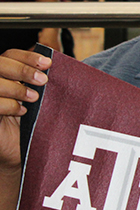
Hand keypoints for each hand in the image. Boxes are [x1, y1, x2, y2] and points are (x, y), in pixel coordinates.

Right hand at [0, 50, 49, 173]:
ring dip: (16, 87)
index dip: (27, 56)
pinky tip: (22, 112)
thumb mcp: (42, 101)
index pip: (10, 55)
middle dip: (23, 69)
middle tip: (43, 80)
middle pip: (0, 63)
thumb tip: (63, 66)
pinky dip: (8, 105)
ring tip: (34, 98)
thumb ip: (43, 83)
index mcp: (6, 74)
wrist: (22, 154)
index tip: (48, 63)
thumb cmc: (34, 125)